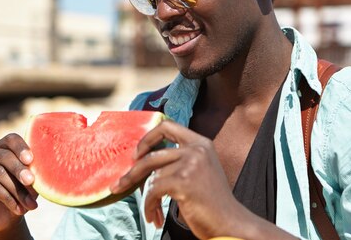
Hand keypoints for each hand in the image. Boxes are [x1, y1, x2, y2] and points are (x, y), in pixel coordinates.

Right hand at [0, 133, 38, 232]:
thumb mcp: (31, 182)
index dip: (21, 147)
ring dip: (17, 190)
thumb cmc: (22, 194)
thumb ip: (35, 171)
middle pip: (5, 156)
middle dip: (20, 170)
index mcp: (4, 147)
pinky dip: (8, 198)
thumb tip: (44, 166)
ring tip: (30, 204)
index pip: (11, 139)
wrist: (6, 218)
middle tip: (31, 182)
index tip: (30, 159)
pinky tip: (18, 209)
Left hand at [111, 121, 246, 239]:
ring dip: (147, 198)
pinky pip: (153, 191)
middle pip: (151, 155)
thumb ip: (179, 160)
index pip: (167, 126)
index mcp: (201, 143)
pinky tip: (154, 218)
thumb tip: (144, 160)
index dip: (147, 138)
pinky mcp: (183, 181)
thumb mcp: (199, 171)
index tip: (137, 154)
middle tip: (121, 185)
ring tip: (152, 212)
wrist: (230, 224)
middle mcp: (196, 149)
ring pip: (151, 177)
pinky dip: (149, 207)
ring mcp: (191, 163)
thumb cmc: (212, 203)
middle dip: (133, 173)